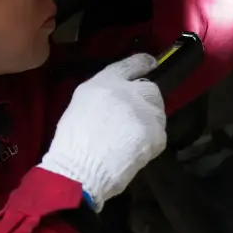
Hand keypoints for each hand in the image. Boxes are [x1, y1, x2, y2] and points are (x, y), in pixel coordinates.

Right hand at [40, 54, 166, 210]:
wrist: (80, 169)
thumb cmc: (73, 141)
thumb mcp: (80, 105)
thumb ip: (103, 96)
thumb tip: (118, 99)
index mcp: (104, 82)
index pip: (129, 65)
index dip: (142, 63)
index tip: (150, 63)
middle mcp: (127, 91)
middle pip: (150, 89)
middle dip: (147, 101)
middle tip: (136, 119)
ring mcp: (144, 111)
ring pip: (158, 112)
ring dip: (150, 123)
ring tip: (133, 139)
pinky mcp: (155, 133)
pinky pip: (160, 135)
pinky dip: (151, 144)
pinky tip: (135, 152)